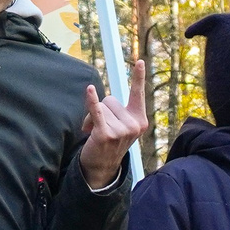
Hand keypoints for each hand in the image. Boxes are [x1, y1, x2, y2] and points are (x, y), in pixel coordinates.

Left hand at [79, 58, 148, 188]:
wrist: (102, 168)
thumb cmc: (110, 143)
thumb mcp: (122, 127)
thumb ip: (118, 111)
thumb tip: (96, 95)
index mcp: (140, 120)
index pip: (138, 94)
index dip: (138, 77)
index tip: (139, 60)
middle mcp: (133, 125)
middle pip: (110, 100)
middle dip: (101, 111)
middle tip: (100, 128)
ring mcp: (121, 131)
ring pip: (101, 107)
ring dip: (92, 118)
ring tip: (94, 133)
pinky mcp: (105, 135)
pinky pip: (97, 112)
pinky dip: (91, 101)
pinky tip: (89, 90)